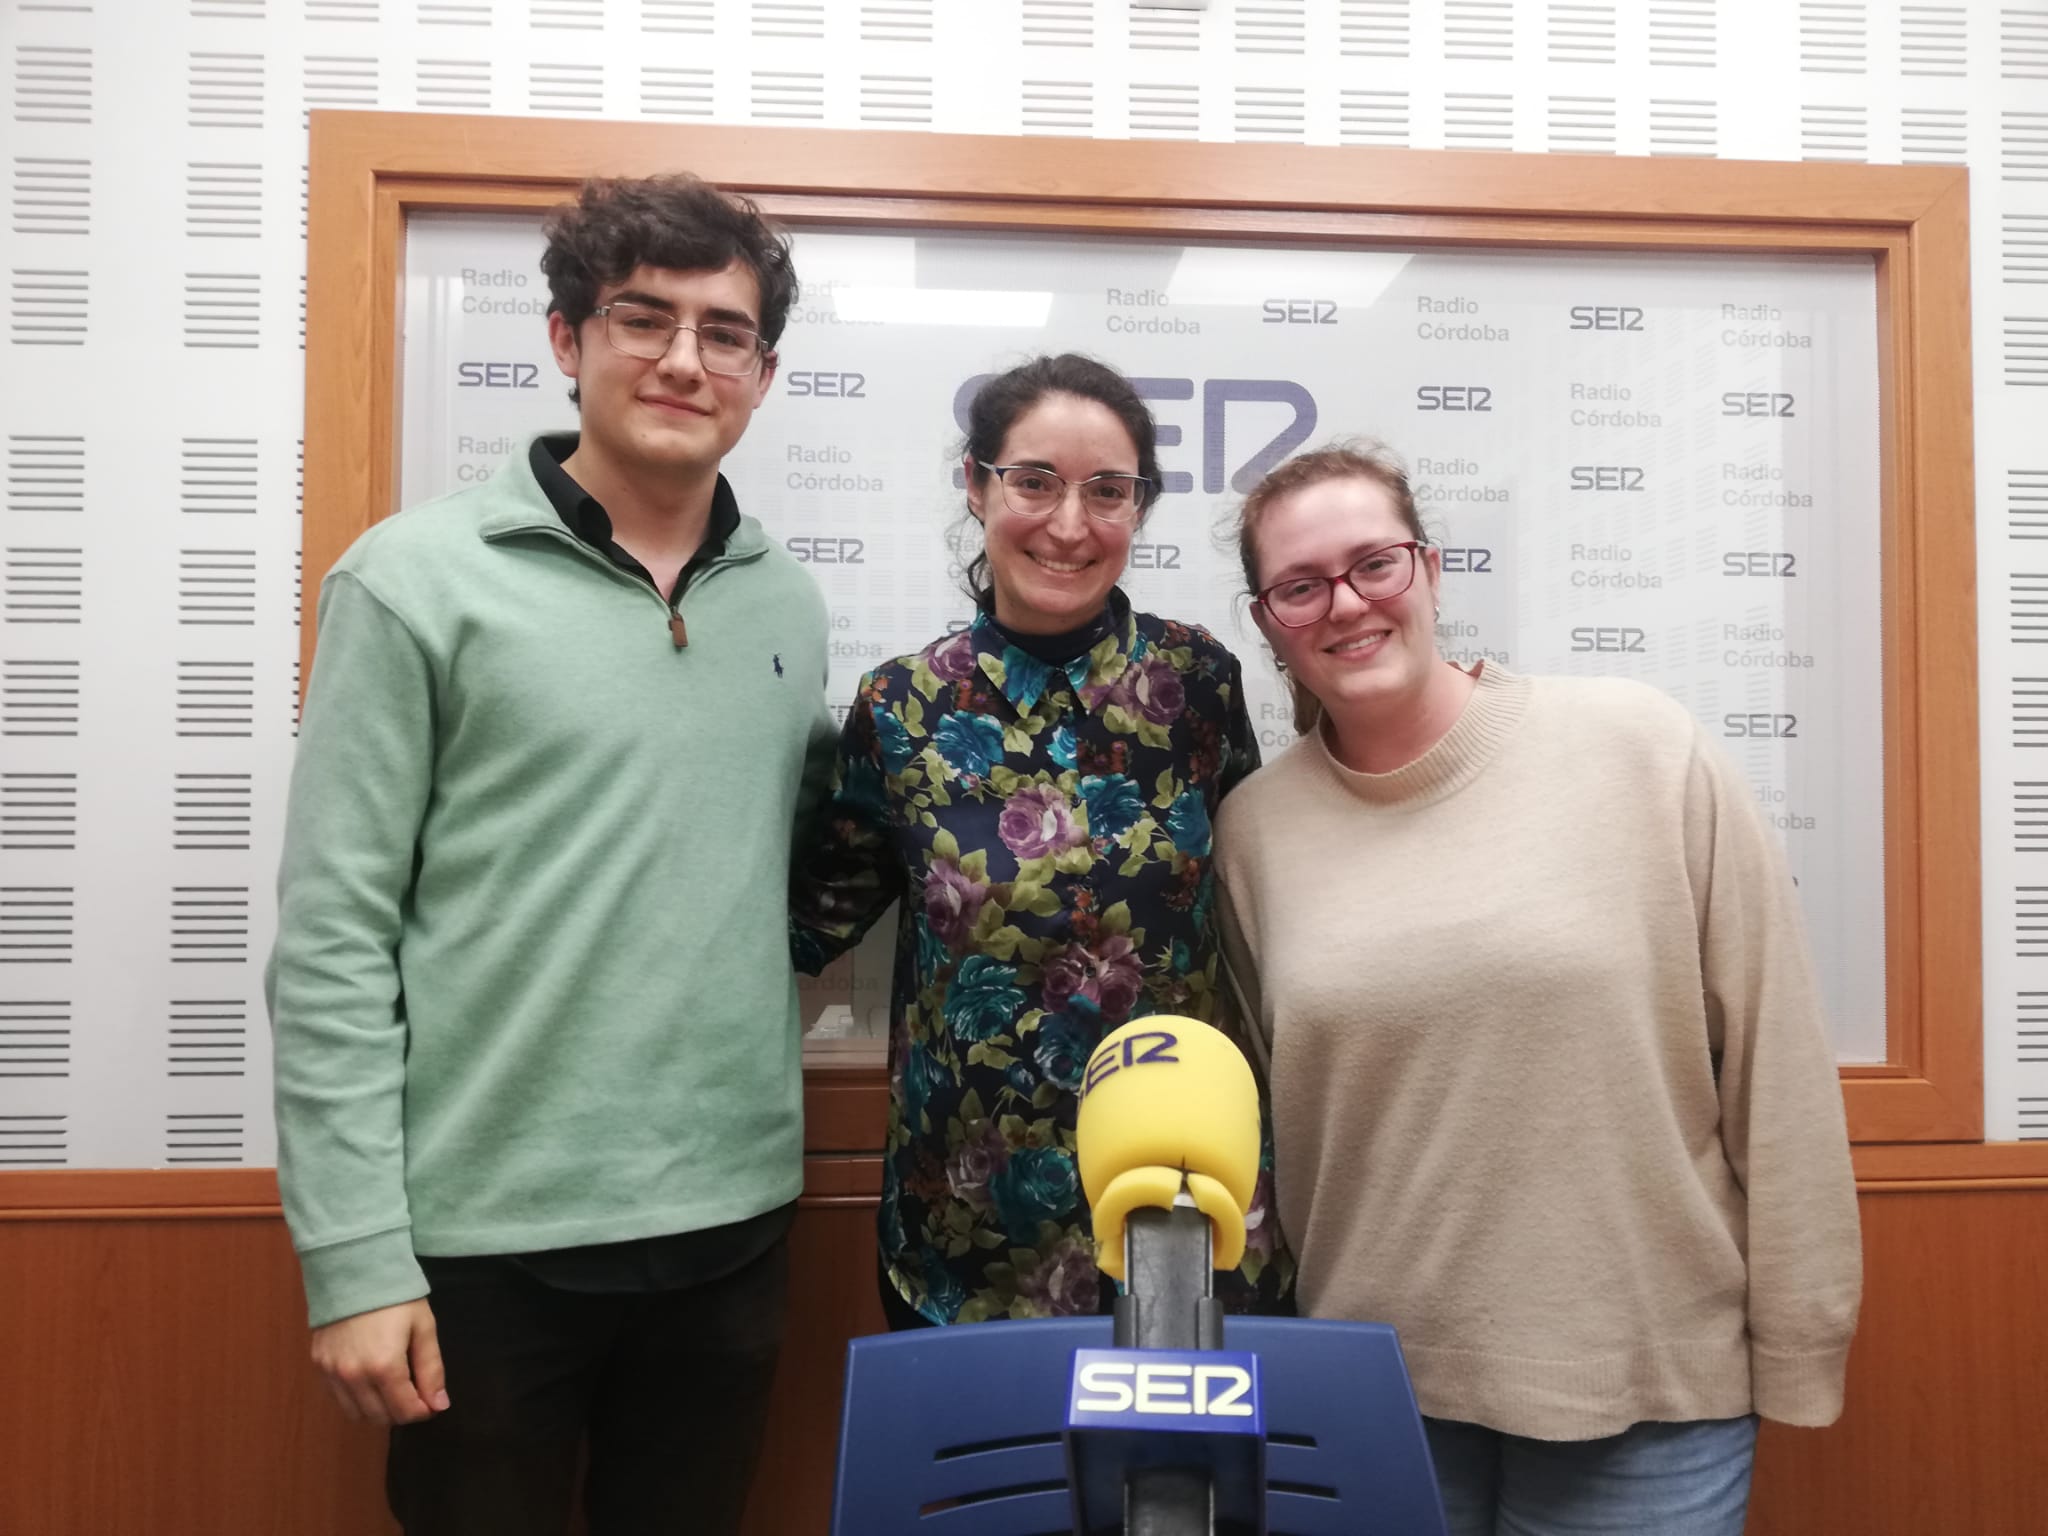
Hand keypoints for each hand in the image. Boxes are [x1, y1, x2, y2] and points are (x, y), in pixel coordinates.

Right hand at [310, 1298, 449, 1425]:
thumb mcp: (424, 1327)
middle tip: (414, 1392)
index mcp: (384, 1367)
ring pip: (356, 1414)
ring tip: (392, 1387)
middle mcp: (354, 1376)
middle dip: (402, 1411)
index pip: (405, 1412)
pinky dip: (356, 1399)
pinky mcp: (319, 1365)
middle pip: (381, 1418)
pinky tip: (369, 1380)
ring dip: (378, 1409)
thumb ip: (431, 1370)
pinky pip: (338, 1398)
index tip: (432, 1400)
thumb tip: (439, 1405)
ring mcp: (332, 1373)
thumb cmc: (395, 1296)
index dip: (424, 1411)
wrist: (355, 1269)